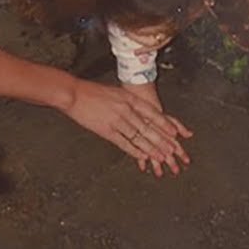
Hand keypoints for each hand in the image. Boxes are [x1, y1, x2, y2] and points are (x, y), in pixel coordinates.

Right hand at [64, 78, 191, 176]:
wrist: (73, 93)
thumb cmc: (92, 92)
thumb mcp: (115, 92)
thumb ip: (128, 101)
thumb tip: (139, 109)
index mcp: (129, 98)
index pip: (152, 113)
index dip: (164, 124)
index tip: (174, 132)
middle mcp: (126, 109)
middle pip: (148, 128)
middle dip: (162, 140)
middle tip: (172, 150)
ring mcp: (117, 120)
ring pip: (139, 137)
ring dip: (151, 149)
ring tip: (161, 157)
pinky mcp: (107, 130)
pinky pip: (124, 143)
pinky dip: (134, 151)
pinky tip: (142, 157)